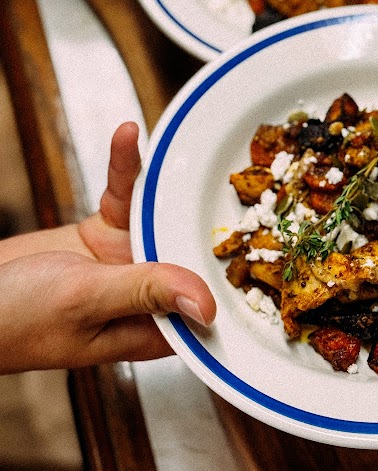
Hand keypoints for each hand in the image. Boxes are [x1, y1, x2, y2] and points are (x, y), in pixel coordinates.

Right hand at [0, 122, 215, 373]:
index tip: (260, 239)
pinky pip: (123, 197)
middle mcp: (146, 298)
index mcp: (149, 330)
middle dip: (200, 213)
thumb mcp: (85, 301)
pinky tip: (126, 140)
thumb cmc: (13, 319)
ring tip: (163, 150)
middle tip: (220, 173)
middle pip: (188, 252)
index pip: (206, 306)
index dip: (232, 275)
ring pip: (158, 216)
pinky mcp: (105, 235)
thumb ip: (145, 293)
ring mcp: (127, 262)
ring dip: (156, 182)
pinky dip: (123, 170)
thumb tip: (205, 305)